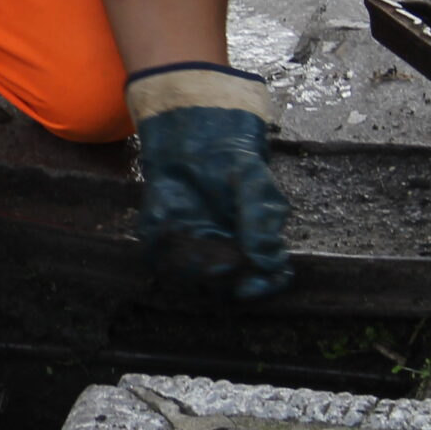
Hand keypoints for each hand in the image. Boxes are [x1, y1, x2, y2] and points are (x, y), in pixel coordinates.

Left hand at [128, 66, 290, 299]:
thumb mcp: (256, 184)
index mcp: (256, 244)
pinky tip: (173, 230)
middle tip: (220, 262)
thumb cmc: (233, 164)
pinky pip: (161, 259)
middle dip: (223, 280)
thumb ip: (263, 221)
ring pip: (193, 278)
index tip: (249, 287)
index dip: (263, 288)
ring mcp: (195, 248)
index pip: (269, 279)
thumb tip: (266, 262)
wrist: (194, 141)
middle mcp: (227, 252)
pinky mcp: (164, 238)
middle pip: (228, 286)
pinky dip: (165, 252)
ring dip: (194, 268)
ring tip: (197, 241)